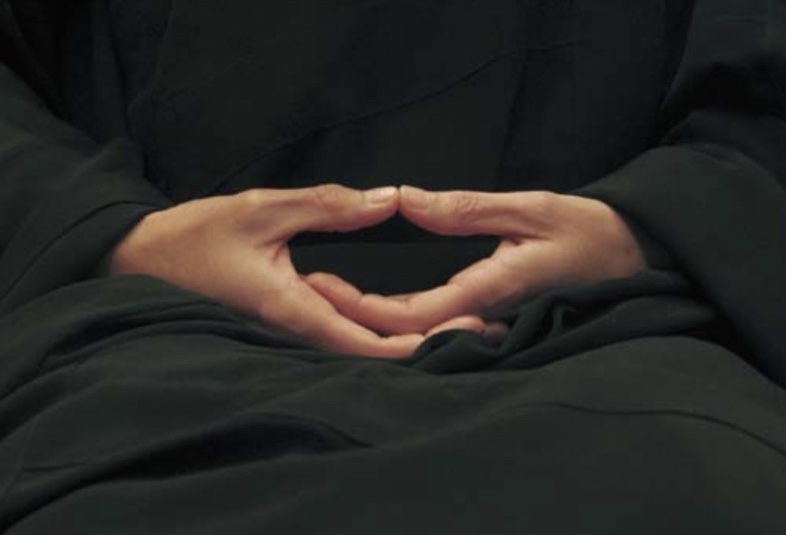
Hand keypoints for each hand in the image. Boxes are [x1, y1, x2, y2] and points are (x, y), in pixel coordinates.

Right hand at [109, 184, 456, 356]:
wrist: (143, 261)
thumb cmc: (194, 237)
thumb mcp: (263, 209)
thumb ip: (328, 205)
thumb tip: (387, 199)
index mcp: (295, 308)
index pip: (368, 341)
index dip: (419, 343)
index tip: (462, 334)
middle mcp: (299, 327)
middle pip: (373, 350)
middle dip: (427, 343)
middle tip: (481, 329)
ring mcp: (293, 327)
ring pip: (359, 343)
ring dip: (407, 336)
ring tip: (458, 322)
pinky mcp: (289, 317)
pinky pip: (341, 329)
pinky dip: (378, 325)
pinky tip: (404, 313)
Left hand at [307, 187, 646, 334]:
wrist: (629, 258)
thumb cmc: (587, 232)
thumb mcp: (529, 209)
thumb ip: (465, 209)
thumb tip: (405, 200)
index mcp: (489, 292)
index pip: (411, 313)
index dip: (361, 306)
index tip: (322, 285)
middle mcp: (482, 316)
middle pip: (406, 330)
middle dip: (355, 315)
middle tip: (312, 287)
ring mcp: (485, 319)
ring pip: (420, 332)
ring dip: (373, 318)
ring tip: (331, 293)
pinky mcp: (489, 314)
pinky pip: (438, 322)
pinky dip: (400, 316)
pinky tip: (376, 302)